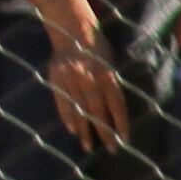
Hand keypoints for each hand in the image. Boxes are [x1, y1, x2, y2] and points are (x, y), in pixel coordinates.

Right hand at [53, 37, 132, 151]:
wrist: (72, 29)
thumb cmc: (98, 47)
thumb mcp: (111, 63)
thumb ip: (112, 85)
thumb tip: (116, 111)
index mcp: (107, 75)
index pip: (116, 105)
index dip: (120, 123)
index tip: (124, 140)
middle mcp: (89, 79)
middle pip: (97, 111)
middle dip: (104, 132)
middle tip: (109, 149)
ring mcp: (71, 79)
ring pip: (79, 109)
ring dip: (84, 129)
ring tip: (87, 146)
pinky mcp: (56, 78)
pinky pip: (62, 101)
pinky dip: (66, 116)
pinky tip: (72, 129)